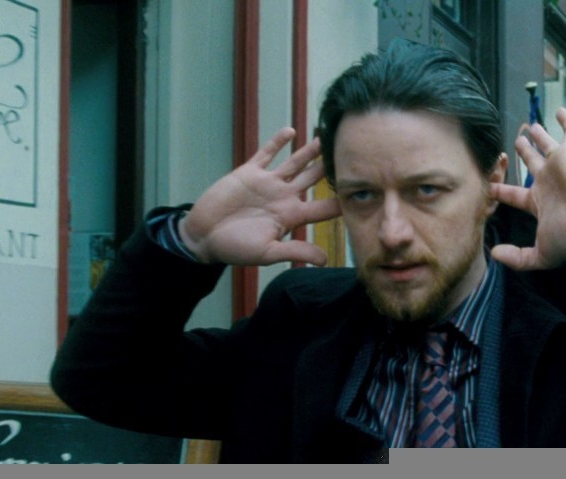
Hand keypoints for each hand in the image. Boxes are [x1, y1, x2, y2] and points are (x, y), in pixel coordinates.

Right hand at [179, 128, 341, 265]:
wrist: (203, 236)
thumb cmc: (235, 248)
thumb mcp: (267, 252)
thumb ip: (295, 250)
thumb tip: (325, 260)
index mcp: (292, 217)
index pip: (323, 207)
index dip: (342, 200)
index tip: (362, 189)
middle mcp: (284, 197)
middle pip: (314, 180)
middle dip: (331, 168)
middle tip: (350, 153)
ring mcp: (268, 183)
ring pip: (295, 163)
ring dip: (310, 151)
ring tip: (326, 137)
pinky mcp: (249, 173)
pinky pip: (266, 154)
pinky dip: (278, 143)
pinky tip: (291, 131)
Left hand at [490, 108, 565, 270]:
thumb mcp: (541, 254)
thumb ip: (518, 257)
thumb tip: (495, 254)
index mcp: (539, 203)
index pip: (514, 195)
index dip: (501, 190)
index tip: (489, 185)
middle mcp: (547, 183)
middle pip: (530, 164)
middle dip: (522, 155)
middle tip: (513, 144)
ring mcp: (558, 167)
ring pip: (545, 146)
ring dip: (538, 137)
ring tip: (530, 127)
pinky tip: (559, 110)